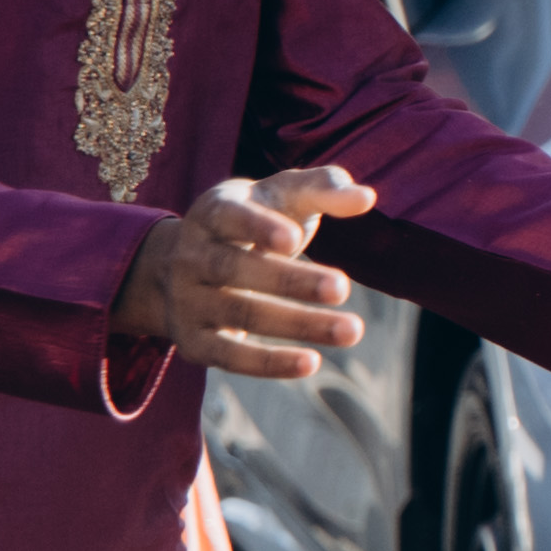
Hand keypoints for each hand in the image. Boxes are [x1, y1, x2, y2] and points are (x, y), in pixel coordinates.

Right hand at [114, 168, 378, 375]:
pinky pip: (229, 355)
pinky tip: (312, 362)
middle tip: (342, 287)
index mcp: (214, 212)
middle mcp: (191, 256)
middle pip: (233, 268)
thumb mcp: (283, 194)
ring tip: (352, 330)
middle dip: (288, 281)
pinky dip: (269, 362)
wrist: (184, 262)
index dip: (258, 227)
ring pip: (239, 313)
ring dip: (296, 324)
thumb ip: (324, 188)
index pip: (230, 217)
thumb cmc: (256, 218)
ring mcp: (187, 300)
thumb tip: (366, 198)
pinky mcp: (194, 340)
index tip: (294, 239)